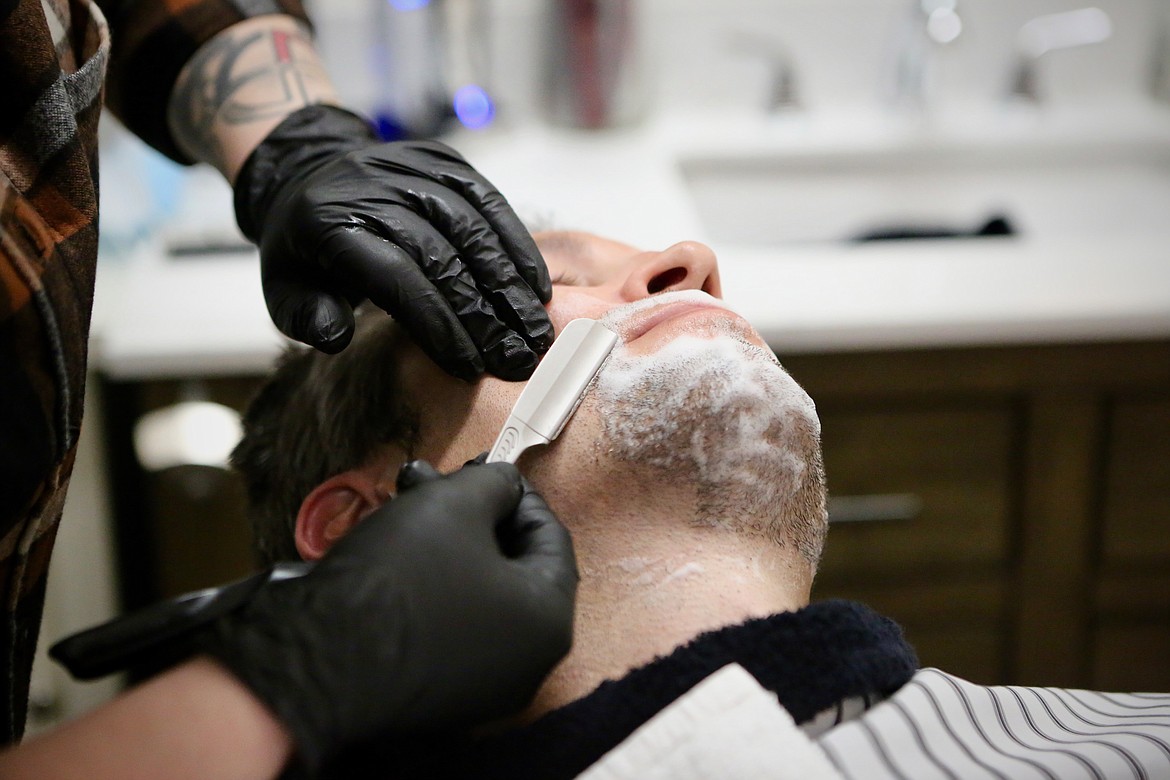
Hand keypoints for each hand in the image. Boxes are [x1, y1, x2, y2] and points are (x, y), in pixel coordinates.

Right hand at [202, 461, 576, 770]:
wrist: (316, 659)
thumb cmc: (398, 581)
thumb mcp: (455, 505)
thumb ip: (495, 485)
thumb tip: (504, 485)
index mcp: (547, 622)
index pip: (552, 539)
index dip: (518, 494)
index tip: (489, 469)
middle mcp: (524, 664)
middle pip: (509, 567)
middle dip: (472, 514)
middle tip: (437, 481)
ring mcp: (479, 686)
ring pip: (472, 593)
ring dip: (443, 542)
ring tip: (404, 502)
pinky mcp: (433, 695)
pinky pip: (445, 626)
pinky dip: (427, 584)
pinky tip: (393, 549)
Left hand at [234, 104, 553, 379]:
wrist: (310, 172)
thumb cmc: (306, 247)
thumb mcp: (282, 288)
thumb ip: (306, 318)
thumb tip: (335, 337)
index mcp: (329, 222)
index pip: (396, 277)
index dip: (438, 324)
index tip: (469, 365)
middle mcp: (374, 187)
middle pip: (442, 256)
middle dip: (484, 314)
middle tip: (515, 357)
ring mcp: (413, 168)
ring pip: (473, 229)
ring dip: (509, 285)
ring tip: (533, 329)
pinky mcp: (444, 161)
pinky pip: (489, 202)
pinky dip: (516, 245)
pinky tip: (536, 285)